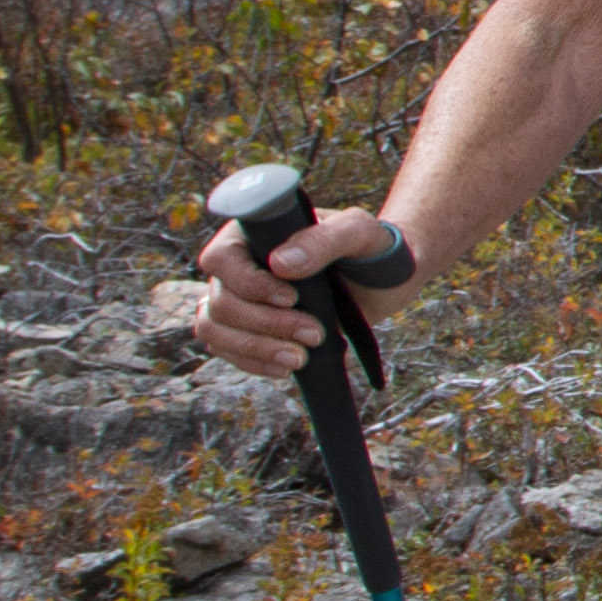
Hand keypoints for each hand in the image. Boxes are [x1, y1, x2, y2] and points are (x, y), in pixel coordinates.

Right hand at [196, 207, 401, 379]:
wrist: (386, 279)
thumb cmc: (368, 245)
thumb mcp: (358, 232)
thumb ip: (324, 240)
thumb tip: (281, 264)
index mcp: (252, 234)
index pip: (221, 259)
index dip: (248, 283)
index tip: (292, 298)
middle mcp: (237, 267)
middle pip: (221, 301)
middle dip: (265, 324)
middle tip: (314, 333)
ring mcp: (239, 300)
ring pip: (215, 329)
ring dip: (254, 348)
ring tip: (300, 358)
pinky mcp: (249, 329)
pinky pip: (229, 350)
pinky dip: (253, 363)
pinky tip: (286, 368)